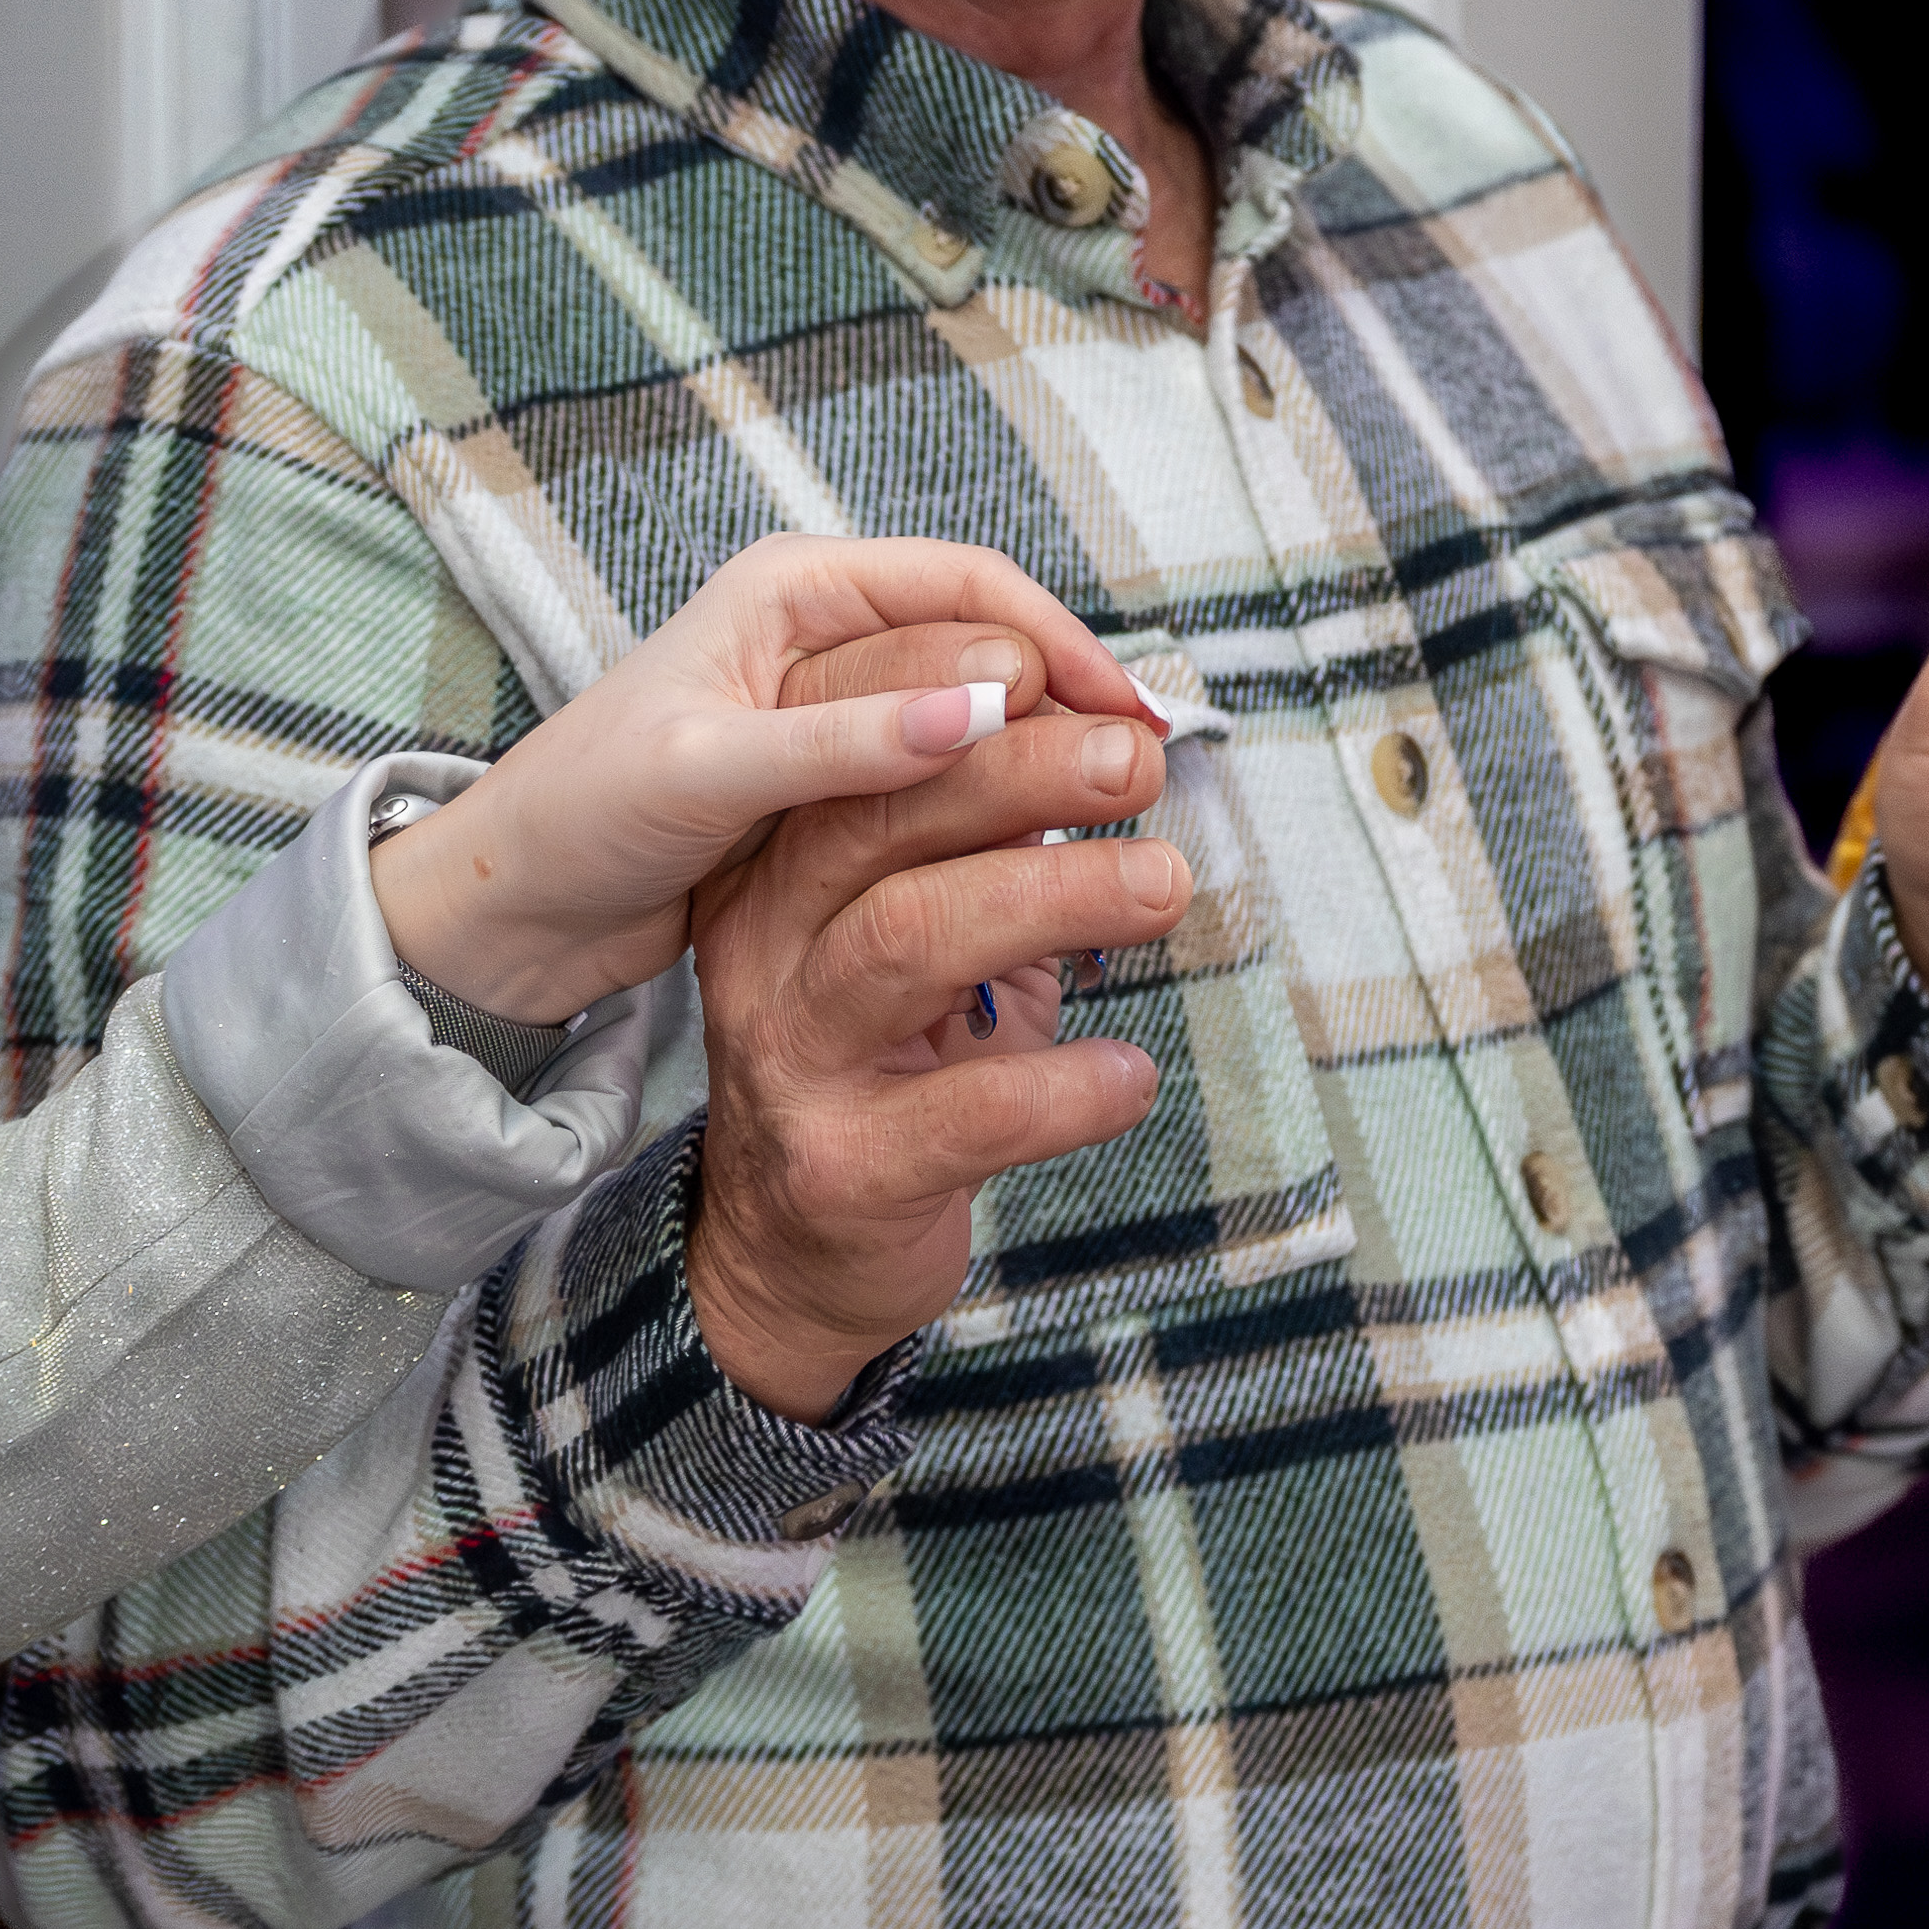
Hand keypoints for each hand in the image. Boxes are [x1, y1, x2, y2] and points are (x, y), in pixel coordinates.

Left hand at [365, 537, 1156, 1027]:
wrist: (511, 909)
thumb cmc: (580, 817)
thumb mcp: (707, 775)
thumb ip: (840, 743)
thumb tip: (979, 710)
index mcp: (792, 591)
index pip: (969, 586)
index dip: (1064, 644)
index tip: (1134, 717)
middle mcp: (820, 634)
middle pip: (985, 644)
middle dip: (1069, 701)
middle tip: (1142, 779)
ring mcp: (830, 708)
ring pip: (971, 715)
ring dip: (1042, 755)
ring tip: (1114, 815)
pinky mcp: (831, 779)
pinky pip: (938, 776)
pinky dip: (996, 801)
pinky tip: (1043, 847)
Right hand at [682, 706, 1190, 1417]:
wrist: (790, 1255)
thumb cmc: (885, 1069)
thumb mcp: (917, 939)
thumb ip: (984, 846)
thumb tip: (1109, 736)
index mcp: (777, 867)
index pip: (849, 746)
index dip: (955, 694)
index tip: (1068, 674)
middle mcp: (764, 947)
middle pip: (876, 822)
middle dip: (1017, 772)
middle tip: (1132, 763)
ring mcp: (793, 1058)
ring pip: (909, 940)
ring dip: (1054, 897)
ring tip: (1163, 888)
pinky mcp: (842, 1168)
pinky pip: (965, 1114)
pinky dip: (1066, 1085)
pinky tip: (1132, 1074)